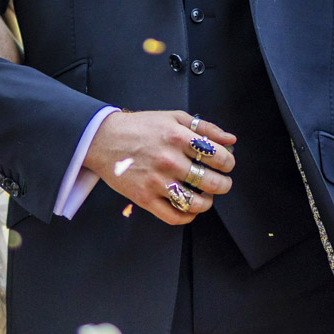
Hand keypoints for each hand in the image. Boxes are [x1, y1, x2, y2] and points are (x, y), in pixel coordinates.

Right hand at [84, 111, 237, 225]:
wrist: (103, 139)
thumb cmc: (139, 127)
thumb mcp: (173, 117)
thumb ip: (205, 127)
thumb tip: (230, 140)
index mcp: (177, 137)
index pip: (218, 157)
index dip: (228, 163)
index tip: (226, 165)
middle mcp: (168, 160)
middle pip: (211, 182)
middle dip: (223, 185)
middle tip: (221, 182)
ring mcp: (156, 181)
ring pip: (195, 203)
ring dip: (207, 202)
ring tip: (205, 196)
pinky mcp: (144, 198)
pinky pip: (174, 216)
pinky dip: (188, 216)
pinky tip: (189, 208)